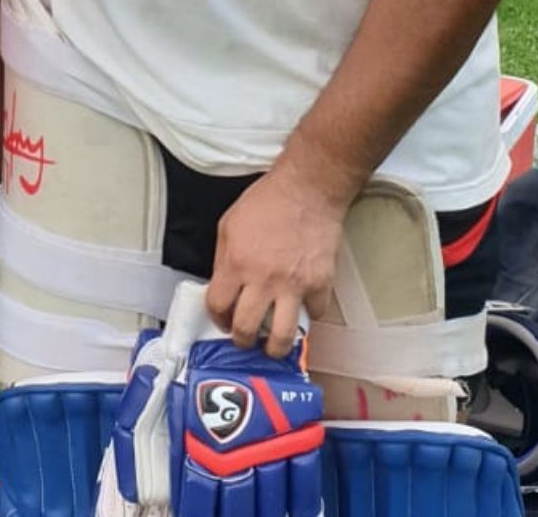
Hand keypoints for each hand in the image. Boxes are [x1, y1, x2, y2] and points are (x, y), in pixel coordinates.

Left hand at [205, 164, 346, 357]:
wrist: (307, 191)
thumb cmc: (267, 202)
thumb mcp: (228, 225)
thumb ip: (223, 260)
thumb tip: (222, 287)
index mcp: (235, 263)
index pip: (217, 306)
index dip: (217, 318)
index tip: (222, 321)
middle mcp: (263, 279)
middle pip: (246, 328)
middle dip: (241, 341)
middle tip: (245, 340)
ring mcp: (294, 285)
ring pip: (282, 336)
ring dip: (275, 347)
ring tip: (272, 346)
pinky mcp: (320, 284)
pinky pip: (315, 315)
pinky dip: (309, 316)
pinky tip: (303, 309)